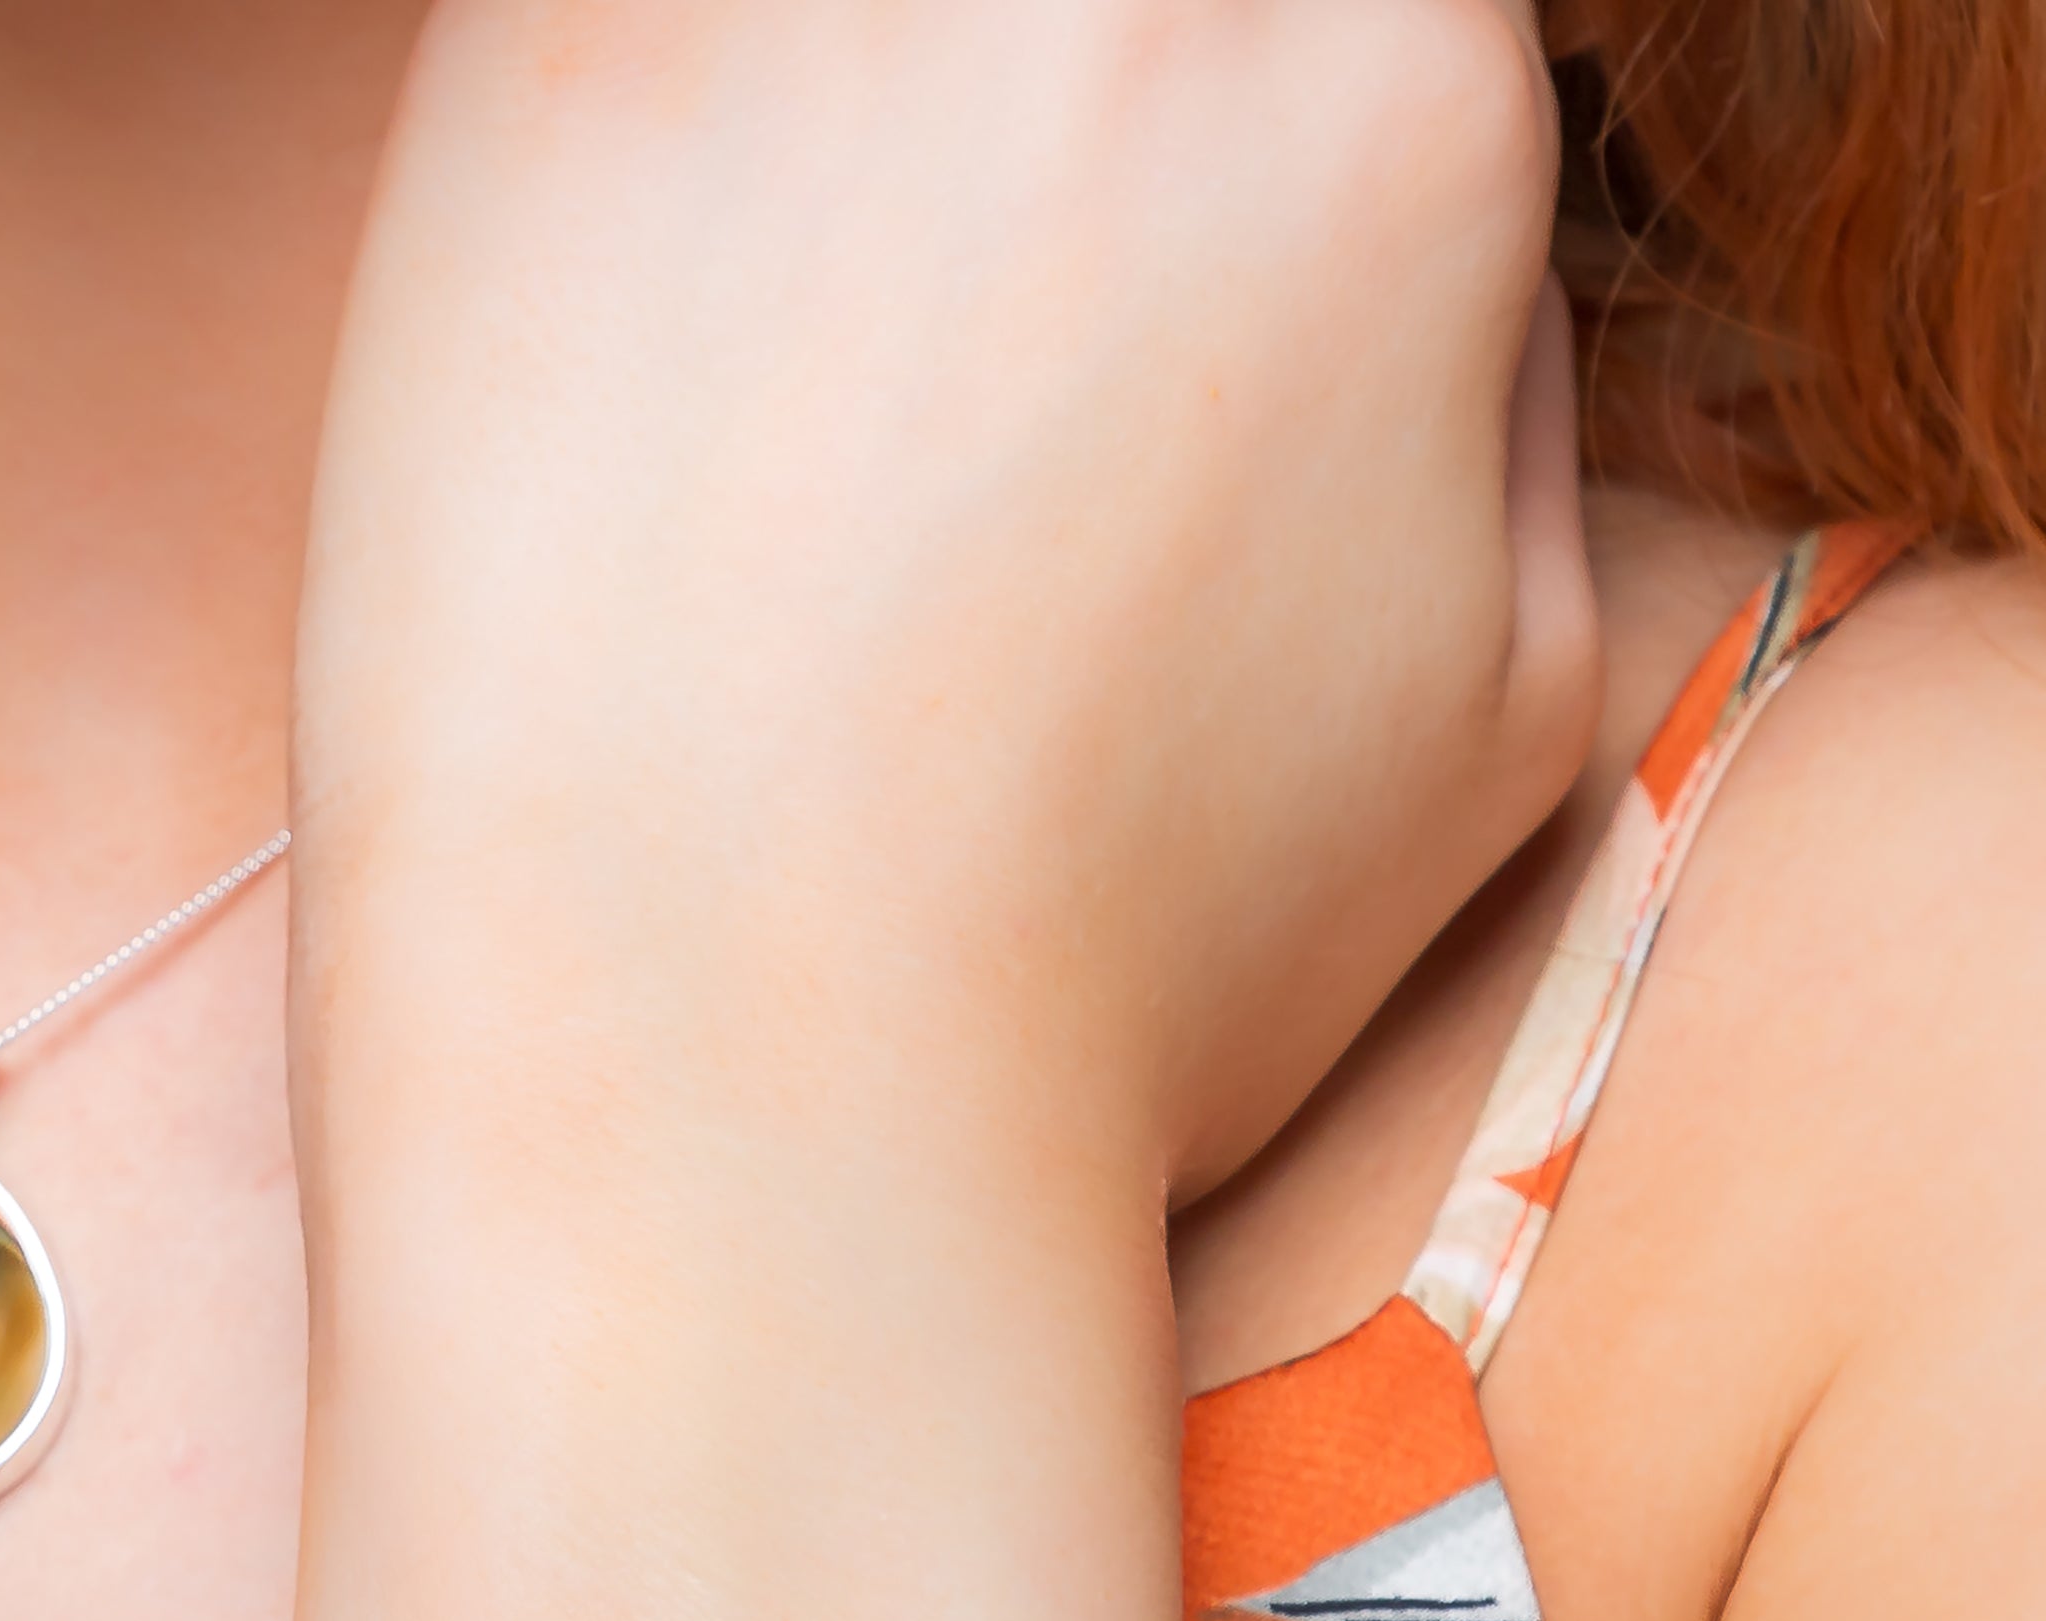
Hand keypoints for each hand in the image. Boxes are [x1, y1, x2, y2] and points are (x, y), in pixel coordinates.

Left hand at [296, 0, 1596, 1197]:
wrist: (738, 1088)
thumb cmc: (1096, 983)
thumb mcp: (1483, 740)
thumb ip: (1499, 433)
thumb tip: (1451, 291)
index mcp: (1398, 118)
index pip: (1315, 35)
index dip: (1182, 205)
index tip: (1074, 358)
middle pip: (1080, 21)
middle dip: (1013, 166)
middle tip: (901, 386)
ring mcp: (819, 1)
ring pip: (826, 29)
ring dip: (802, 146)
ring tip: (744, 392)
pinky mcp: (546, 61)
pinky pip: (599, 28)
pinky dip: (603, 144)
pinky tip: (600, 361)